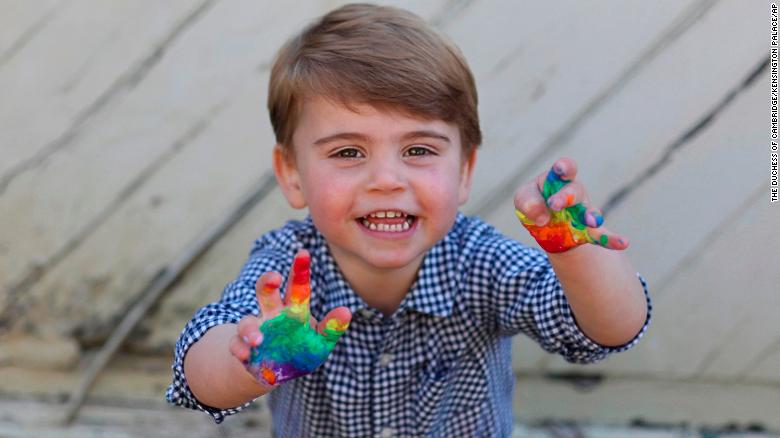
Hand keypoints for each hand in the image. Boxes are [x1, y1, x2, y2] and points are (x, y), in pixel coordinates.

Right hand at [229, 249, 351, 385]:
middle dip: (267, 283)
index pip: (297, 287)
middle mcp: (272, 315)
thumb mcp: (320, 342)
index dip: (299, 270)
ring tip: (259, 339)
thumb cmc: (302, 350)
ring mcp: (256, 330)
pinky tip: (247, 355)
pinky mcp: (243, 348)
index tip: (303, 253)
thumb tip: (346, 312)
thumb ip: (332, 328)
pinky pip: (237, 345)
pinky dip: (240, 349)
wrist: (278, 373)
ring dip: (251, 329)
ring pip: (247, 322)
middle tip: (274, 277)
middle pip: (266, 293)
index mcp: (293, 310)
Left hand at [513, 157, 628, 252]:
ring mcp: (582, 213)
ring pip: (589, 212)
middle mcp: (574, 194)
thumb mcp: (523, 199)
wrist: (545, 226)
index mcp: (557, 180)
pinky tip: (623, 243)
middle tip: (555, 205)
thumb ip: (527, 201)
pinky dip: (612, 240)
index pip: (565, 168)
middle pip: (575, 191)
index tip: (561, 169)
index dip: (564, 167)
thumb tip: (542, 217)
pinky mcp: (586, 232)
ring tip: (592, 222)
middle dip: (566, 196)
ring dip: (591, 216)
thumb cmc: (534, 204)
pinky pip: (601, 236)